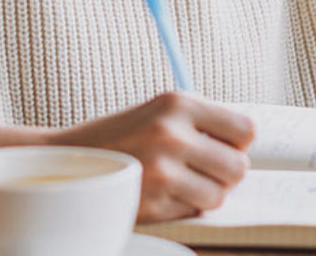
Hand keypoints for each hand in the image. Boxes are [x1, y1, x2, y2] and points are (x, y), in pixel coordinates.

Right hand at [46, 91, 254, 220]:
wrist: (68, 159)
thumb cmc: (124, 134)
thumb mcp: (161, 111)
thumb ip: (203, 122)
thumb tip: (248, 143)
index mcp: (179, 103)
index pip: (246, 129)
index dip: (239, 142)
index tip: (225, 145)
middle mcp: (172, 134)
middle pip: (239, 167)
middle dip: (226, 172)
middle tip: (206, 168)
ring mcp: (161, 171)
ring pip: (219, 195)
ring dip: (206, 193)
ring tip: (184, 181)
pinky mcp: (151, 203)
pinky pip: (192, 211)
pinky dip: (183, 206)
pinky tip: (161, 192)